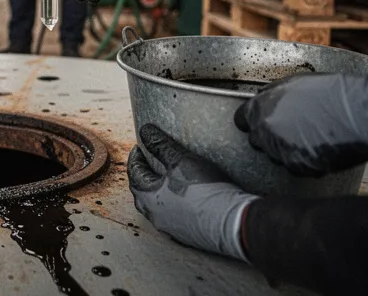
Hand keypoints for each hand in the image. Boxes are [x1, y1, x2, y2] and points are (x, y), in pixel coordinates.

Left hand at [129, 124, 255, 261]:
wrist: (232, 223)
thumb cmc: (204, 191)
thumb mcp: (181, 161)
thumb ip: (161, 145)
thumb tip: (145, 131)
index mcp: (149, 197)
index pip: (134, 174)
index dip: (136, 158)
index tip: (140, 147)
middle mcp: (156, 216)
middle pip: (142, 193)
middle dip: (143, 177)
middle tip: (149, 163)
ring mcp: (171, 228)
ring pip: (156, 208)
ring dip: (156, 194)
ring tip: (165, 181)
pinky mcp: (187, 235)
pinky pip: (172, 218)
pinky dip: (171, 207)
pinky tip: (182, 201)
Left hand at [234, 73, 367, 176]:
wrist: (358, 111)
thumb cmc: (330, 92)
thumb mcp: (293, 84)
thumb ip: (272, 96)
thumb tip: (266, 101)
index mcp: (259, 108)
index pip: (241, 120)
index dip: (251, 120)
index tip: (260, 121)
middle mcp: (265, 132)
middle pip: (257, 141)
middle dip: (268, 137)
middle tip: (290, 129)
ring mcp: (281, 153)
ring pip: (277, 157)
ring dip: (287, 150)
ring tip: (310, 137)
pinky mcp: (300, 168)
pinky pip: (297, 167)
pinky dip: (305, 161)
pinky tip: (320, 148)